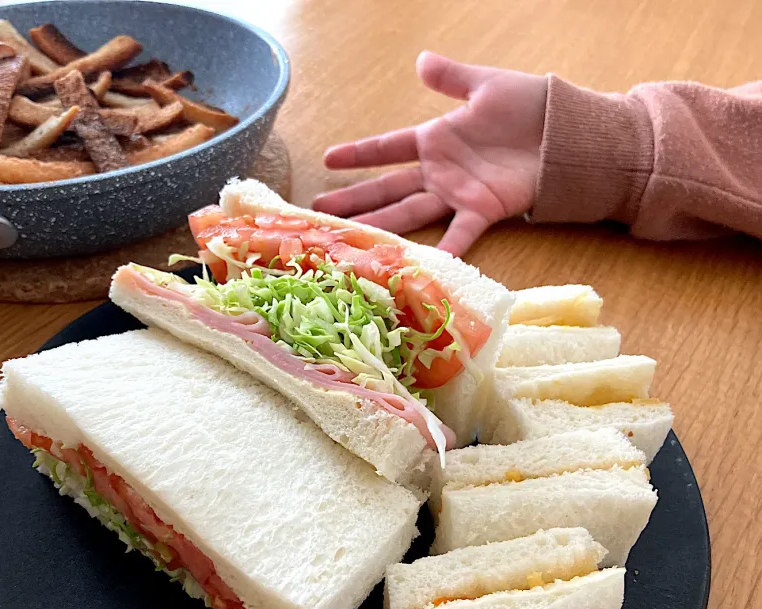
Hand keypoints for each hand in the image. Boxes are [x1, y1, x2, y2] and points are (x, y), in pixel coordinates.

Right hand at [313, 52, 547, 255]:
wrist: (568, 132)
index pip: (388, 148)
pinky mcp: (482, 210)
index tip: (328, 158)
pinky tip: (419, 268)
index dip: (359, 153)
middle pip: (389, 187)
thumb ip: (451, 78)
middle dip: (355, 199)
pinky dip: (443, 251)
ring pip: (410, 213)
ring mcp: (457, 194)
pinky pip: (459, 234)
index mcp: (436, 139)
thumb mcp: (485, 85)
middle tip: (320, 210)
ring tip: (350, 238)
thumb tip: (420, 61)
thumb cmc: (529, 106)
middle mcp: (440, 171)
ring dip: (380, 226)